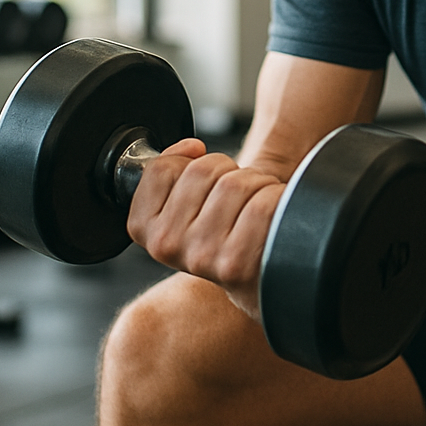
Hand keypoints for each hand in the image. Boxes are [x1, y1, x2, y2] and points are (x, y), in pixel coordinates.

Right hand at [127, 139, 284, 319]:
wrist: (265, 278)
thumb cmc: (229, 235)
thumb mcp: (188, 205)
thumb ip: (175, 173)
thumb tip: (191, 148)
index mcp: (149, 231)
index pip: (160, 170)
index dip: (189, 163)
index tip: (206, 178)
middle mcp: (169, 246)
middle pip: (204, 169)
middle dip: (230, 172)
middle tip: (238, 200)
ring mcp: (202, 254)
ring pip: (236, 183)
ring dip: (258, 185)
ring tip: (256, 211)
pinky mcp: (238, 260)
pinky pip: (263, 202)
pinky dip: (277, 201)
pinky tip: (272, 223)